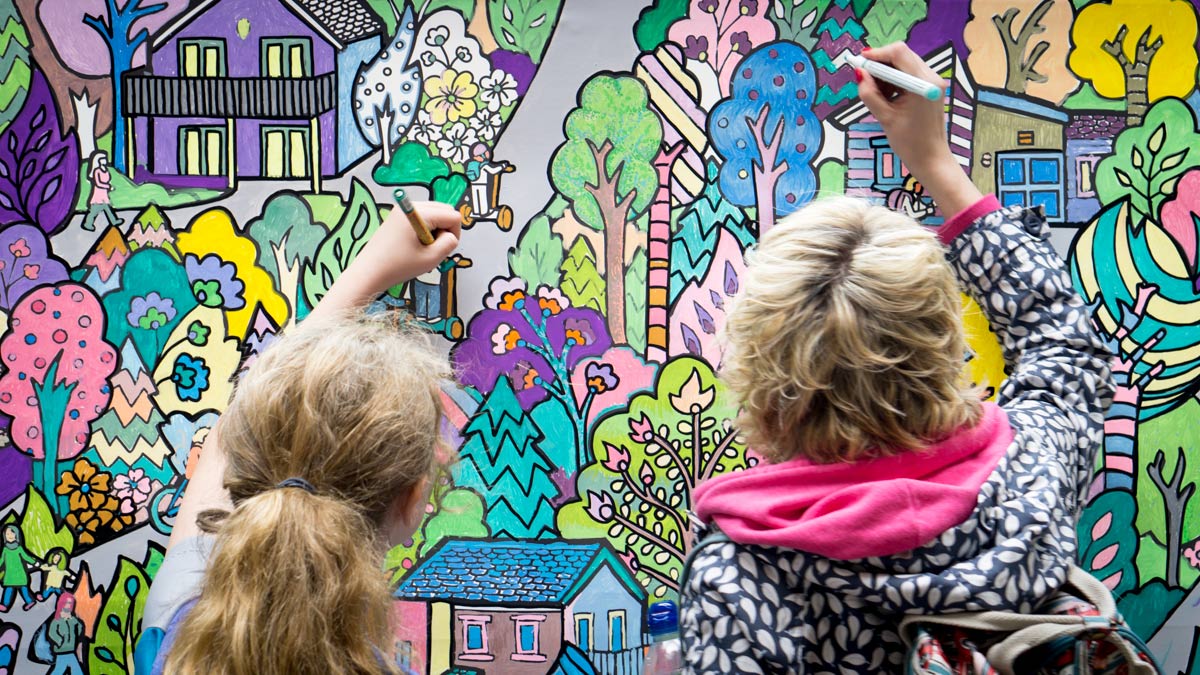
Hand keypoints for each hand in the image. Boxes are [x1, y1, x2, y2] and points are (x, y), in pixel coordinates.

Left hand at [350, 201, 461, 291]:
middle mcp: (411, 205)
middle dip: (446, 229)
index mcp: (419, 213)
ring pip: (435, 213)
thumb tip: (451, 236)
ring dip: (437, 230)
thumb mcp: (431, 258)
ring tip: (423, 247)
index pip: (453, 216)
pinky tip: (415, 244)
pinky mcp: (398, 216)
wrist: (369, 272)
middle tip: (434, 248)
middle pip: (445, 210)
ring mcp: (403, 209)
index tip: (442, 250)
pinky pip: (424, 217)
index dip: (454, 234)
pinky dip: (426, 229)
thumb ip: (450, 244)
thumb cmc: (398, 266)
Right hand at [857, 43, 981, 216]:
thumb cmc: (910, 143)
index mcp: (922, 82)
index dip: (876, 54)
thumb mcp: (885, 118)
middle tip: (863, 79)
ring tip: (876, 94)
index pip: (898, 53)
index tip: (859, 63)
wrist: (931, 159)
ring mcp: (932, 81)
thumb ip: (870, 93)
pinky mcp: (930, 87)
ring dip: (886, 74)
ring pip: (903, 64)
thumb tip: (859, 74)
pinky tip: (887, 97)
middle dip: (880, 64)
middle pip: (901, 55)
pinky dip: (894, 81)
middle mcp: (931, 76)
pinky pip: (908, 74)